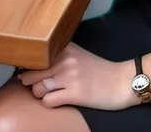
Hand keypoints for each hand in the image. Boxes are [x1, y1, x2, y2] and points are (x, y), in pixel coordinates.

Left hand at [18, 43, 136, 110]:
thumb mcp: (78, 55)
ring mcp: (69, 76)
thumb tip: (34, 64)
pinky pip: (48, 101)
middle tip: (40, 85)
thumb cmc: (99, 70)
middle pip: (31, 74)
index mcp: (65, 47)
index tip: (29, 71)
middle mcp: (65, 59)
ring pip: (37, 88)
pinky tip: (59, 100)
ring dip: (41, 94)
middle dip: (32, 82)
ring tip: (51, 93)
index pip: (35, 56)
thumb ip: (59, 55)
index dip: (29, 66)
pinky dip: (49, 103)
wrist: (121, 81)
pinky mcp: (74, 94)